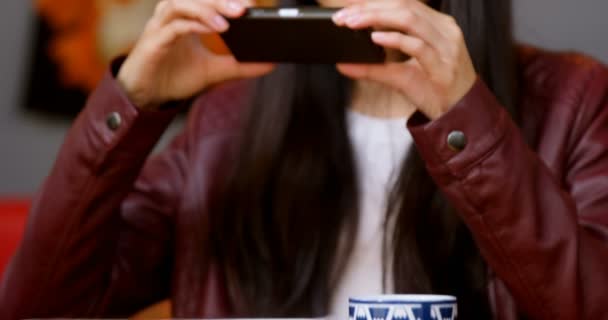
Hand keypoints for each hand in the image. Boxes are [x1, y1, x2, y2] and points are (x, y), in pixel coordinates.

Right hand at [117, 0, 274, 109]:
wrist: (145, 97)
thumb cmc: (175, 78)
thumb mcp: (214, 72)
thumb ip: (239, 66)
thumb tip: (270, 63)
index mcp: (187, 18)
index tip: (251, 4)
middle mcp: (172, 17)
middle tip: (245, 7)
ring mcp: (160, 27)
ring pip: (181, 4)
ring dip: (207, 9)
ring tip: (229, 20)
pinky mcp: (152, 42)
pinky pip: (173, 26)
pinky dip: (193, 25)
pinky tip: (211, 29)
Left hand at [333, 0, 476, 119]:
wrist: (460, 117)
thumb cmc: (434, 91)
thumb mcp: (400, 76)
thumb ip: (373, 68)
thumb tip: (343, 64)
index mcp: (436, 25)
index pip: (402, 3)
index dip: (372, 3)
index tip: (345, 10)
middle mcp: (444, 30)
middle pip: (403, 5)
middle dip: (369, 8)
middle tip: (342, 17)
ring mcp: (446, 47)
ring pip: (409, 19)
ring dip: (376, 18)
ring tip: (352, 24)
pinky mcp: (443, 66)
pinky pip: (418, 46)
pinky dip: (394, 39)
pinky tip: (375, 38)